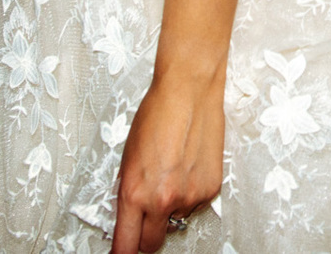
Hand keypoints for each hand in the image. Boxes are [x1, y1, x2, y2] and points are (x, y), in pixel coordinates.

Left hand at [111, 77, 223, 253]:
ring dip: (171, 207)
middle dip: (146, 237)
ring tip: (172, 173)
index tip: (120, 253)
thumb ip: (129, 191)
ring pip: (176, 220)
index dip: (121, 253)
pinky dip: (190, 193)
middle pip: (151, 244)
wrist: (189, 92)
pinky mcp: (210, 189)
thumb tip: (130, 216)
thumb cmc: (157, 115)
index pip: (125, 245)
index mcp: (134, 193)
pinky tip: (188, 168)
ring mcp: (189, 197)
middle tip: (145, 220)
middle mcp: (162, 200)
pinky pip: (195, 205)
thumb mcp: (128, 158)